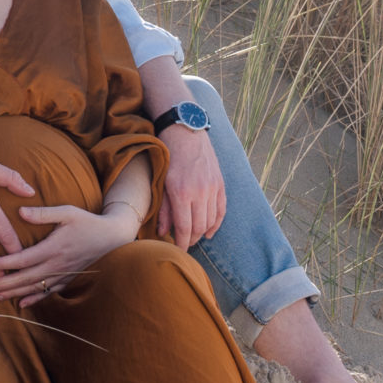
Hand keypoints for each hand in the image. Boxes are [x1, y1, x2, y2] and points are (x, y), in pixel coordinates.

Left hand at [0, 203, 141, 305]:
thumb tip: (20, 212)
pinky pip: (48, 293)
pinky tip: (21, 304)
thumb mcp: (68, 212)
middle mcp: (56, 265)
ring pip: (33, 288)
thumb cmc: (88, 222)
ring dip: (12, 293)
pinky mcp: (67, 279)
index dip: (1, 264)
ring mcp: (62, 275)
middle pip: (23, 278)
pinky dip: (34, 299)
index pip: (21, 260)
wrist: (113, 238)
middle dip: (1, 284)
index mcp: (53, 248)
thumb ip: (43, 213)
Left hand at [154, 125, 226, 247]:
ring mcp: (212, 188)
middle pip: (199, 227)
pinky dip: (216, 223)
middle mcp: (200, 192)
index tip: (179, 252)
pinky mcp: (220, 183)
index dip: (182, 244)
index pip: (184, 229)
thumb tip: (163, 232)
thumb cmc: (168, 156)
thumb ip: (162, 209)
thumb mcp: (160, 182)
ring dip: (202, 232)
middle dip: (191, 240)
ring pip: (211, 220)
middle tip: (184, 245)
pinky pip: (221, 209)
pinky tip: (209, 231)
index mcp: (181, 193)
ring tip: (193, 237)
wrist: (185, 131)